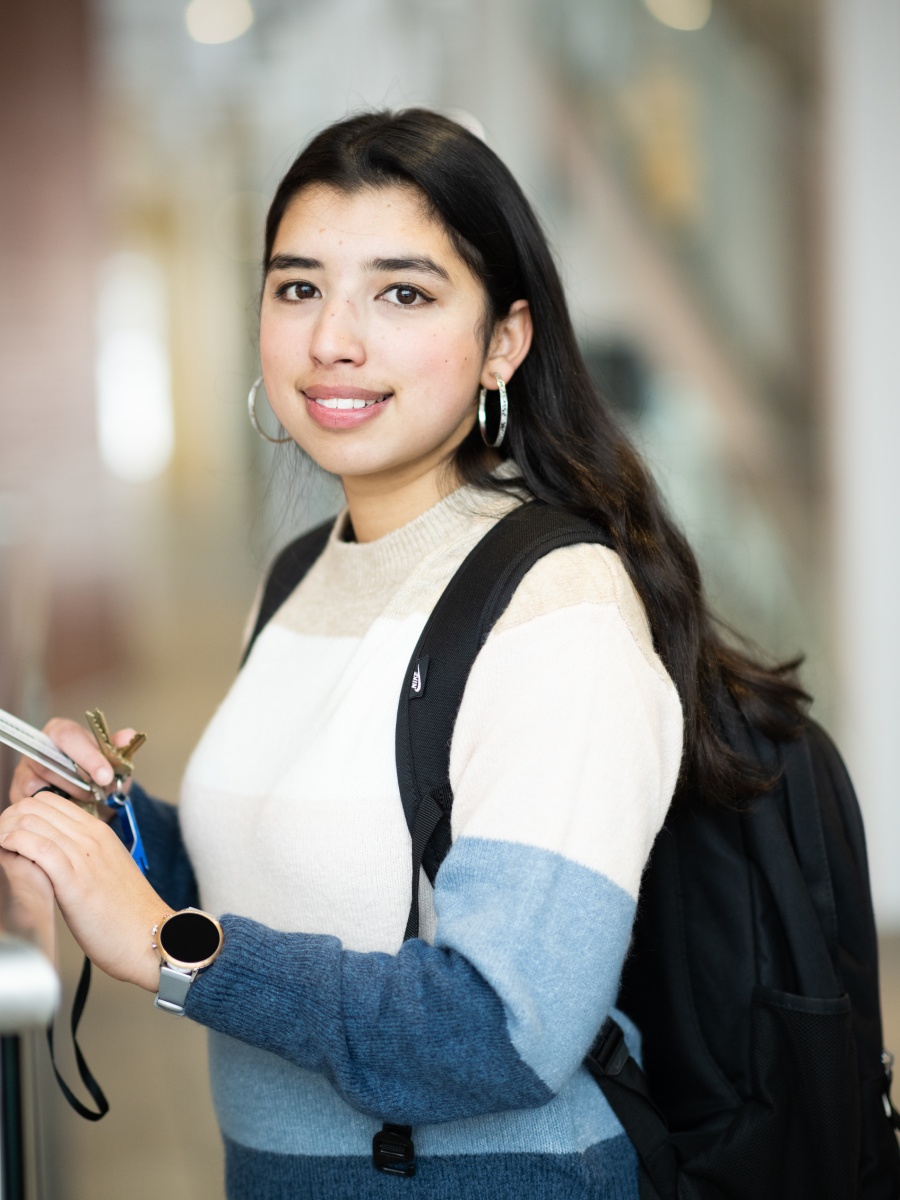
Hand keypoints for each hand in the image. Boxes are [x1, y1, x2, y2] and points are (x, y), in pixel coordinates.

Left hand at [0, 791, 164, 990]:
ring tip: (0, 848)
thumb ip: (81, 858)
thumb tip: (50, 859)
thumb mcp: (106, 872)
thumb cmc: (128, 914)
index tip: (11, 833)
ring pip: (33, 821)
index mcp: (99, 832)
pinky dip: (14, 844)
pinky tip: (7, 852)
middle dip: (8, 818)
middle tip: (1, 841)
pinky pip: (38, 847)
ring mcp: (84, 855)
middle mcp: (92, 837)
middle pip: (36, 806)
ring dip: (5, 830)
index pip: (50, 801)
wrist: (150, 938)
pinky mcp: (75, 880)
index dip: (22, 812)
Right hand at [9, 717, 136, 819]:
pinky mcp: (18, 792)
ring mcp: (25, 770)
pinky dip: (53, 809)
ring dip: (68, 797)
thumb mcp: (114, 760)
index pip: (68, 737)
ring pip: (39, 785)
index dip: (87, 756)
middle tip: (99, 793)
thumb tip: (128, 735)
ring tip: (87, 800)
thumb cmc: (98, 773)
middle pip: (51, 762)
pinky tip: (70, 809)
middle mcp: (38, 747)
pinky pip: (32, 803)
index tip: (106, 776)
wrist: (90, 797)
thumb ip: (119, 748)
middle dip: (79, 782)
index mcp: (61, 731)